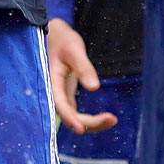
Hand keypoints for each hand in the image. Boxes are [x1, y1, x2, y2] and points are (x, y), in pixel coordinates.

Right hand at [46, 18, 117, 133]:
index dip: (69, 118)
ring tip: (112, 120)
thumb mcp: (74, 49)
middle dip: (89, 123)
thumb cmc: (61, 39)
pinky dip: (89, 119)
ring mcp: (59, 95)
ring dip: (91, 123)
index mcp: (50, 81)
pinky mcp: (65, 95)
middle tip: (113, 119)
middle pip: (68, 116)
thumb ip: (83, 67)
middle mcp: (52, 92)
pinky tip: (105, 117)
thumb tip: (95, 88)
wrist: (53, 34)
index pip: (59, 104)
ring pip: (72, 118)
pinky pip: (75, 113)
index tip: (82, 129)